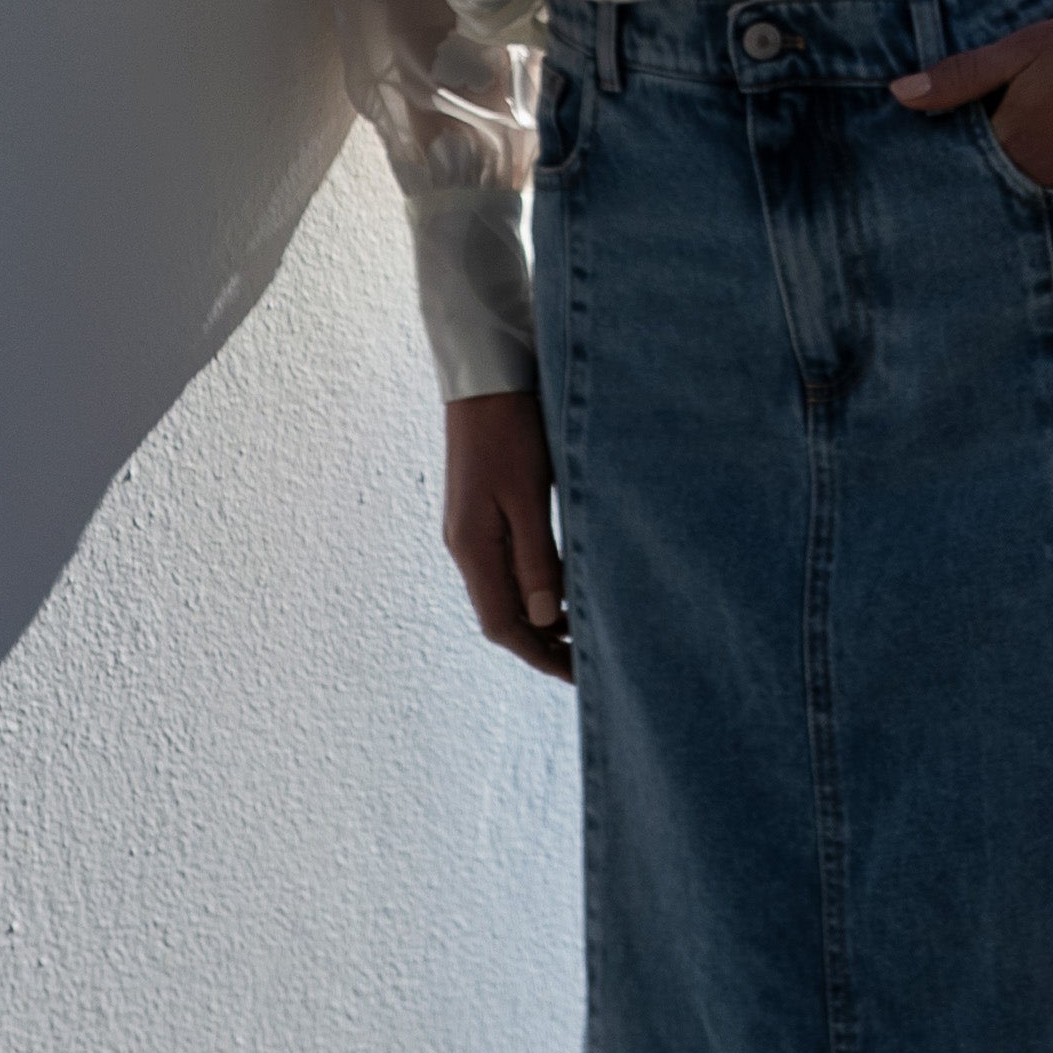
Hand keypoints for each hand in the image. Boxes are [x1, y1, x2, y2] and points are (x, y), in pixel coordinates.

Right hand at [442, 389, 572, 682]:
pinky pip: (505, 567)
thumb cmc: (510, 430)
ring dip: (539, 618)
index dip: (540, 654)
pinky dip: (533, 588)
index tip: (577, 674)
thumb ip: (537, 558)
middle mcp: (465, 545)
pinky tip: (561, 588)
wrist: (486, 377)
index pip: (503, 624)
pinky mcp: (481, 513)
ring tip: (581, 632)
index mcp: (473, 547)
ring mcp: (471, 530)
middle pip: (501, 615)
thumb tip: (547, 619)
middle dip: (541, 644)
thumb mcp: (530, 496)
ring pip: (503, 593)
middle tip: (587, 662)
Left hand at [888, 0, 1052, 193]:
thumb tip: (900, 94)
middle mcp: (1042, 178)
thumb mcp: (1026, 48)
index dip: (955, 140)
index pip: (962, 157)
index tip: (948, 127)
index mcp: (1014, 141)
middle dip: (989, 158)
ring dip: (1028, 165)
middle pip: (997, 177)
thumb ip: (963, 77)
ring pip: (1033, 184)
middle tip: (1004, 120)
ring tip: (1043, 127)